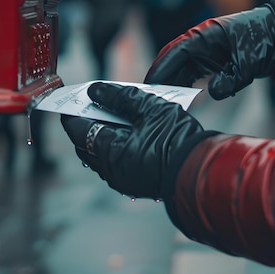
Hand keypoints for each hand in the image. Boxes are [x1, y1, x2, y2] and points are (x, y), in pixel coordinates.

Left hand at [60, 82, 204, 199]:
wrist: (202, 171)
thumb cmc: (177, 139)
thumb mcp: (151, 107)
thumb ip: (120, 97)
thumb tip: (96, 90)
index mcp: (109, 151)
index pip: (77, 129)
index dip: (72, 112)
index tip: (72, 99)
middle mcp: (110, 169)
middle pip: (84, 144)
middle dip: (85, 123)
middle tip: (93, 104)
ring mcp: (122, 179)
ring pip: (99, 155)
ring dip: (100, 135)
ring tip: (114, 114)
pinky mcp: (135, 183)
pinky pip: (114, 162)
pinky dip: (114, 146)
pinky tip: (129, 131)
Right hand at [144, 0, 274, 99]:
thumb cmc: (262, 40)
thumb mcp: (248, 62)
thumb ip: (231, 79)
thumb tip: (215, 93)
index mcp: (204, 35)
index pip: (175, 52)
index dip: (160, 68)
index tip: (149, 84)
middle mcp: (200, 41)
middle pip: (172, 61)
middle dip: (160, 78)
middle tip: (148, 97)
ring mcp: (204, 50)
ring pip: (180, 68)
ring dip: (171, 83)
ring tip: (161, 101)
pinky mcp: (210, 60)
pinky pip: (191, 73)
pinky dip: (184, 85)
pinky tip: (179, 98)